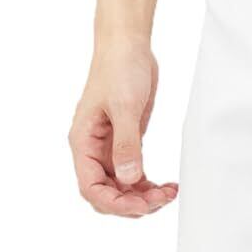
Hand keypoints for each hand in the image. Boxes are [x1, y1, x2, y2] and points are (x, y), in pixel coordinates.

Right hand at [69, 37, 176, 217]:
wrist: (127, 46)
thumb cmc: (119, 68)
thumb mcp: (125, 106)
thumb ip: (127, 144)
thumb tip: (129, 179)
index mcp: (83, 142)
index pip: (90, 187)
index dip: (114, 202)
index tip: (141, 205)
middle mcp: (93, 149)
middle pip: (106, 193)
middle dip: (131, 203)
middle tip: (161, 199)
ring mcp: (109, 147)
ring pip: (121, 187)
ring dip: (142, 197)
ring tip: (168, 193)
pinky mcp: (126, 142)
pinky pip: (132, 174)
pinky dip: (147, 185)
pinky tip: (165, 186)